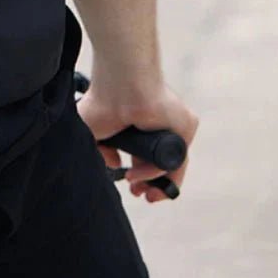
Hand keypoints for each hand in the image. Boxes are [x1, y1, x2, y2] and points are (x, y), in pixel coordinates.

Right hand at [76, 76, 198, 203]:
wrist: (119, 85)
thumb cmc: (102, 100)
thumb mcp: (92, 131)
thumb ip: (100, 150)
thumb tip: (114, 164)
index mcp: (138, 126)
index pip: (145, 158)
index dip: (138, 175)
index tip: (128, 185)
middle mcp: (157, 126)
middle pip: (162, 165)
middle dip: (149, 184)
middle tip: (135, 193)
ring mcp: (173, 126)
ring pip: (171, 165)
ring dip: (155, 183)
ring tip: (136, 190)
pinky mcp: (186, 125)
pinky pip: (178, 158)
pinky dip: (161, 171)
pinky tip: (139, 173)